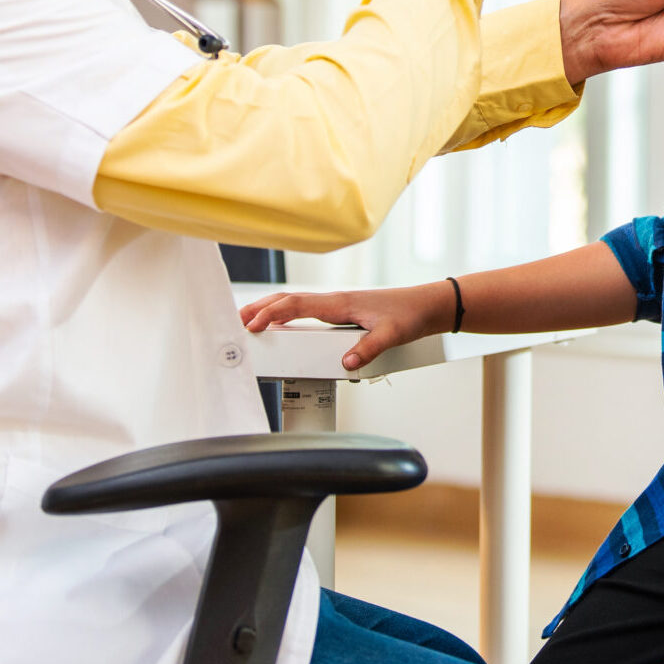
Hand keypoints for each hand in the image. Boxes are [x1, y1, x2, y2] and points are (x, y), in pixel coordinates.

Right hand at [239, 283, 454, 371]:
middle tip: (237, 320)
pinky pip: (308, 311)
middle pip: (289, 301)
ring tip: (250, 319)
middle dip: (261, 308)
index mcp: (341, 303)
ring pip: (297, 304)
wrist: (427, 306)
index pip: (297, 305)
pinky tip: (283, 324)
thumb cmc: (410, 314)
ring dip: (272, 310)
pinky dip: (288, 315)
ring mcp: (338, 306)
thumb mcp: (392, 334)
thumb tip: (346, 362)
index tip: (252, 324)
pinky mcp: (343, 312)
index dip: (272, 313)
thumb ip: (369, 348)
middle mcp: (335, 301)